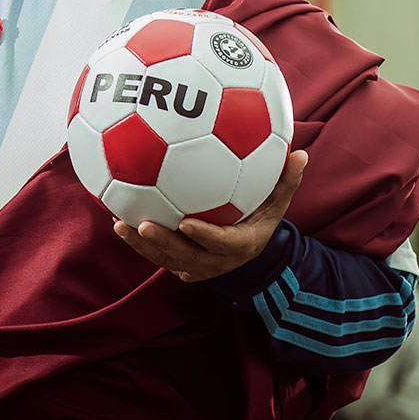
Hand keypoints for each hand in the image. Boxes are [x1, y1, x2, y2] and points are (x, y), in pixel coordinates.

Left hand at [113, 149, 307, 281]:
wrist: (248, 254)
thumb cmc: (260, 220)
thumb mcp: (277, 205)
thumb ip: (286, 182)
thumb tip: (301, 153)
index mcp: (238, 246)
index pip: (221, 244)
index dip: (204, 236)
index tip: (186, 222)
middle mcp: (213, 261)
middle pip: (185, 256)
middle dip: (163, 243)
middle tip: (144, 224)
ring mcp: (193, 266)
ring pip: (163, 259)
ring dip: (140, 245)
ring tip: (120, 224)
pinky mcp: (177, 263)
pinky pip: (154, 255)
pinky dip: (136, 240)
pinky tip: (117, 219)